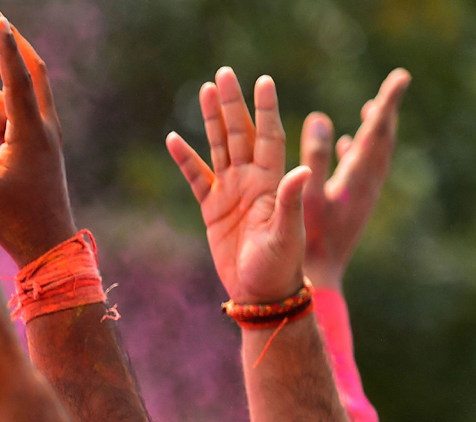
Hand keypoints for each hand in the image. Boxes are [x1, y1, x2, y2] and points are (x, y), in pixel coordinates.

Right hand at [0, 10, 75, 266]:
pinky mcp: (40, 148)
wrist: (47, 246)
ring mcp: (44, 137)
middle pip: (24, 77)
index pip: (17, 78)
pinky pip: (10, 122)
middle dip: (8, 52)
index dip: (4, 46)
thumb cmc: (13, 219)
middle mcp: (43, 128)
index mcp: (30, 133)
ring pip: (7, 106)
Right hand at [166, 68, 310, 304]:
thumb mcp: (288, 234)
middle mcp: (252, 181)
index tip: (263, 81)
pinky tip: (173, 139)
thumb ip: (290, 201)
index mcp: (272, 182)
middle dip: (233, 105)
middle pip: (240, 134)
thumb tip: (302, 170)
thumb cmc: (280, 266)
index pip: (269, 136)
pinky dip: (185, 159)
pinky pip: (196, 177)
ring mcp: (231, 193)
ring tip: (204, 91)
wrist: (260, 293)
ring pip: (219, 148)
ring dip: (211, 121)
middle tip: (225, 74)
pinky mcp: (212, 209)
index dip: (265, 110)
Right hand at [301, 69, 410, 290]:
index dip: (388, 104)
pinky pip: (360, 172)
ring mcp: (360, 199)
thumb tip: (323, 118)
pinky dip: (356, 152)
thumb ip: (315, 157)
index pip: (377, 134)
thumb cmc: (306, 243)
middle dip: (384, 115)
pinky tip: (347, 146)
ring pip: (373, 158)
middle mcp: (365, 188)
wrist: (315, 281)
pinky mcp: (351, 209)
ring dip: (373, 133)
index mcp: (357, 181)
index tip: (401, 78)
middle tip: (392, 90)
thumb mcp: (307, 197)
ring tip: (373, 112)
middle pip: (381, 143)